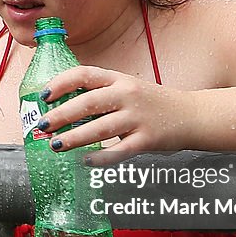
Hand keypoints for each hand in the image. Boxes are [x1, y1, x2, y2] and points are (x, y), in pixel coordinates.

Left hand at [37, 66, 188, 164]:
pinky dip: (101, 158)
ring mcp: (138, 117)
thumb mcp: (128, 89)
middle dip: (61, 114)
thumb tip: (62, 109)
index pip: (84, 74)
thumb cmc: (152, 103)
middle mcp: (127, 95)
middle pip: (88, 103)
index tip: (44, 95)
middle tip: (43, 125)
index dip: (61, 83)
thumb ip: (101, 95)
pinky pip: (119, 151)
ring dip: (74, 138)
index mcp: (119, 79)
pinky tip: (86, 162)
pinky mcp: (147, 139)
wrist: (193, 115)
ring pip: (100, 128)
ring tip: (55, 145)